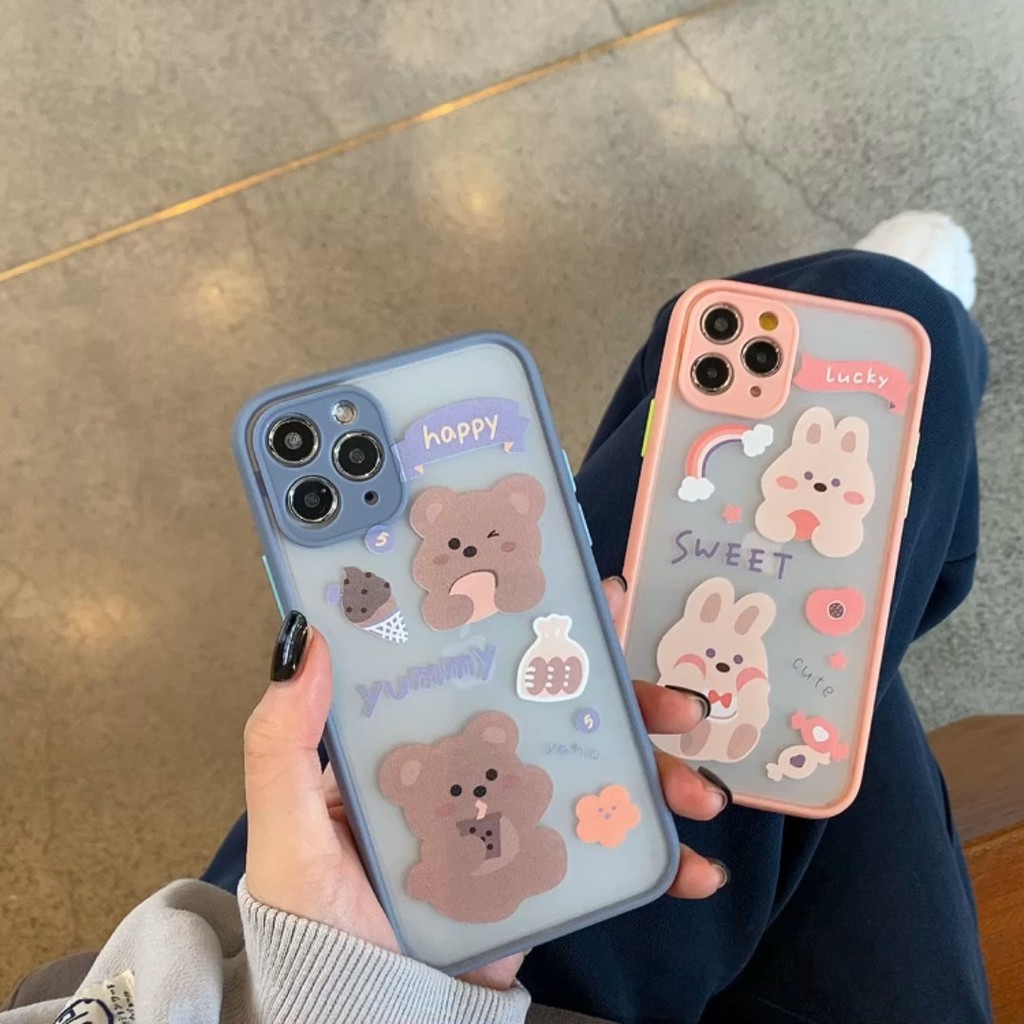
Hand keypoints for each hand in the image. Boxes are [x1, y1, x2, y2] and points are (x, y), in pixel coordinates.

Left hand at [243, 585, 729, 991]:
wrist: (364, 1017)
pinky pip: (608, 850)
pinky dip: (660, 859)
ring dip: (661, 774)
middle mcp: (473, 764)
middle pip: (562, 712)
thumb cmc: (313, 920)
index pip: (483, 661)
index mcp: (418, 736)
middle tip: (680, 704)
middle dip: (632, 701)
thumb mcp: (288, 827)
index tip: (598, 599)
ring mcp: (514, 818)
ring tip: (700, 793)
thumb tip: (307, 636)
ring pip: (600, 775)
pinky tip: (695, 869)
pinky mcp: (542, 873)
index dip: (542, 626)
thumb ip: (282, 741)